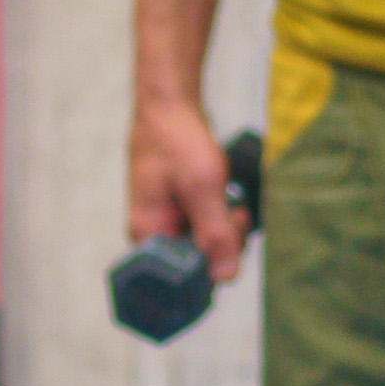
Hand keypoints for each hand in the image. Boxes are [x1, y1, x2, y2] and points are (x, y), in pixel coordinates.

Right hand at [127, 95, 248, 286]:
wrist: (167, 107)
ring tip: (234, 203)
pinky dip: (221, 218)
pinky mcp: (177, 214)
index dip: (215, 265)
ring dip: (228, 229)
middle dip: (226, 243)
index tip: (231, 236)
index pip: (185, 278)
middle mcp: (153, 237)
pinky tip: (228, 200)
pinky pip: (204, 229)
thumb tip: (225, 276)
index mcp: (148, 237)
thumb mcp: (203, 187)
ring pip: (206, 246)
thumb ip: (215, 232)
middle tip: (236, 213)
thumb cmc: (178, 142)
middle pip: (198, 264)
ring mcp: (164, 225)